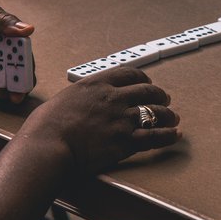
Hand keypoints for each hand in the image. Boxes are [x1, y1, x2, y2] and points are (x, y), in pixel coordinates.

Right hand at [33, 67, 180, 173]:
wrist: (48, 145)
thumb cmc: (46, 126)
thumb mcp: (63, 99)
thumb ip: (80, 98)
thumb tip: (81, 104)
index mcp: (97, 84)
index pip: (128, 74)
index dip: (142, 78)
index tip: (147, 82)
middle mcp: (113, 98)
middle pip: (147, 91)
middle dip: (159, 95)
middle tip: (165, 99)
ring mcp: (122, 120)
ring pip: (155, 112)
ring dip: (168, 115)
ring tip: (173, 117)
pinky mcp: (125, 142)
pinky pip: (154, 136)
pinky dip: (168, 135)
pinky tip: (175, 135)